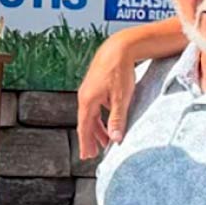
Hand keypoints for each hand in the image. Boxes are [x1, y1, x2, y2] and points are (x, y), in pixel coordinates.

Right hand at [76, 35, 135, 158]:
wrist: (118, 48)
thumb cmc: (120, 71)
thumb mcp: (121, 98)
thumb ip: (117, 119)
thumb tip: (116, 138)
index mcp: (87, 101)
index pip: (84, 128)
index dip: (85, 143)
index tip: (86, 157)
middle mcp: (84, 96)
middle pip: (85, 123)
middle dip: (89, 139)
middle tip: (92, 155)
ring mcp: (89, 91)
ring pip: (91, 115)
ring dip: (96, 129)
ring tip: (104, 142)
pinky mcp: (95, 86)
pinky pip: (95, 108)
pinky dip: (100, 118)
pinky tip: (107, 123)